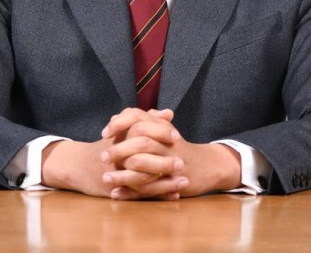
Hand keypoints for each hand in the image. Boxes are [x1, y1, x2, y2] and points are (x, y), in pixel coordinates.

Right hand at [40, 108, 184, 198]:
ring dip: (165, 182)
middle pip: (143, 158)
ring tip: (184, 183)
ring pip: (144, 180)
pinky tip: (174, 195)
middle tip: (182, 163)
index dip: (160, 134)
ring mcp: (117, 174)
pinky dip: (159, 195)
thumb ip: (147, 119)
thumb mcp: (123, 128)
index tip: (176, 137)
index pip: (142, 132)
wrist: (79, 164)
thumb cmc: (106, 145)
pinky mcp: (118, 190)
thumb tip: (169, 114)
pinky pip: (141, 195)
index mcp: (121, 137)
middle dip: (165, 161)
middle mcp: (118, 156)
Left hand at [102, 109, 242, 199]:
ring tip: (105, 179)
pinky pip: (148, 187)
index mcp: (161, 126)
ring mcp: (170, 161)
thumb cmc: (180, 147)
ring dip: (121, 174)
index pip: (137, 117)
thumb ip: (143, 122)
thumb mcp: (163, 131)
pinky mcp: (171, 181)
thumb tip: (119, 116)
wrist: (208, 165)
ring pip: (142, 165)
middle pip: (139, 140)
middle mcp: (165, 141)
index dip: (119, 123)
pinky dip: (130, 192)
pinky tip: (116, 194)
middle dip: (118, 150)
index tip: (105, 132)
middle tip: (102, 157)